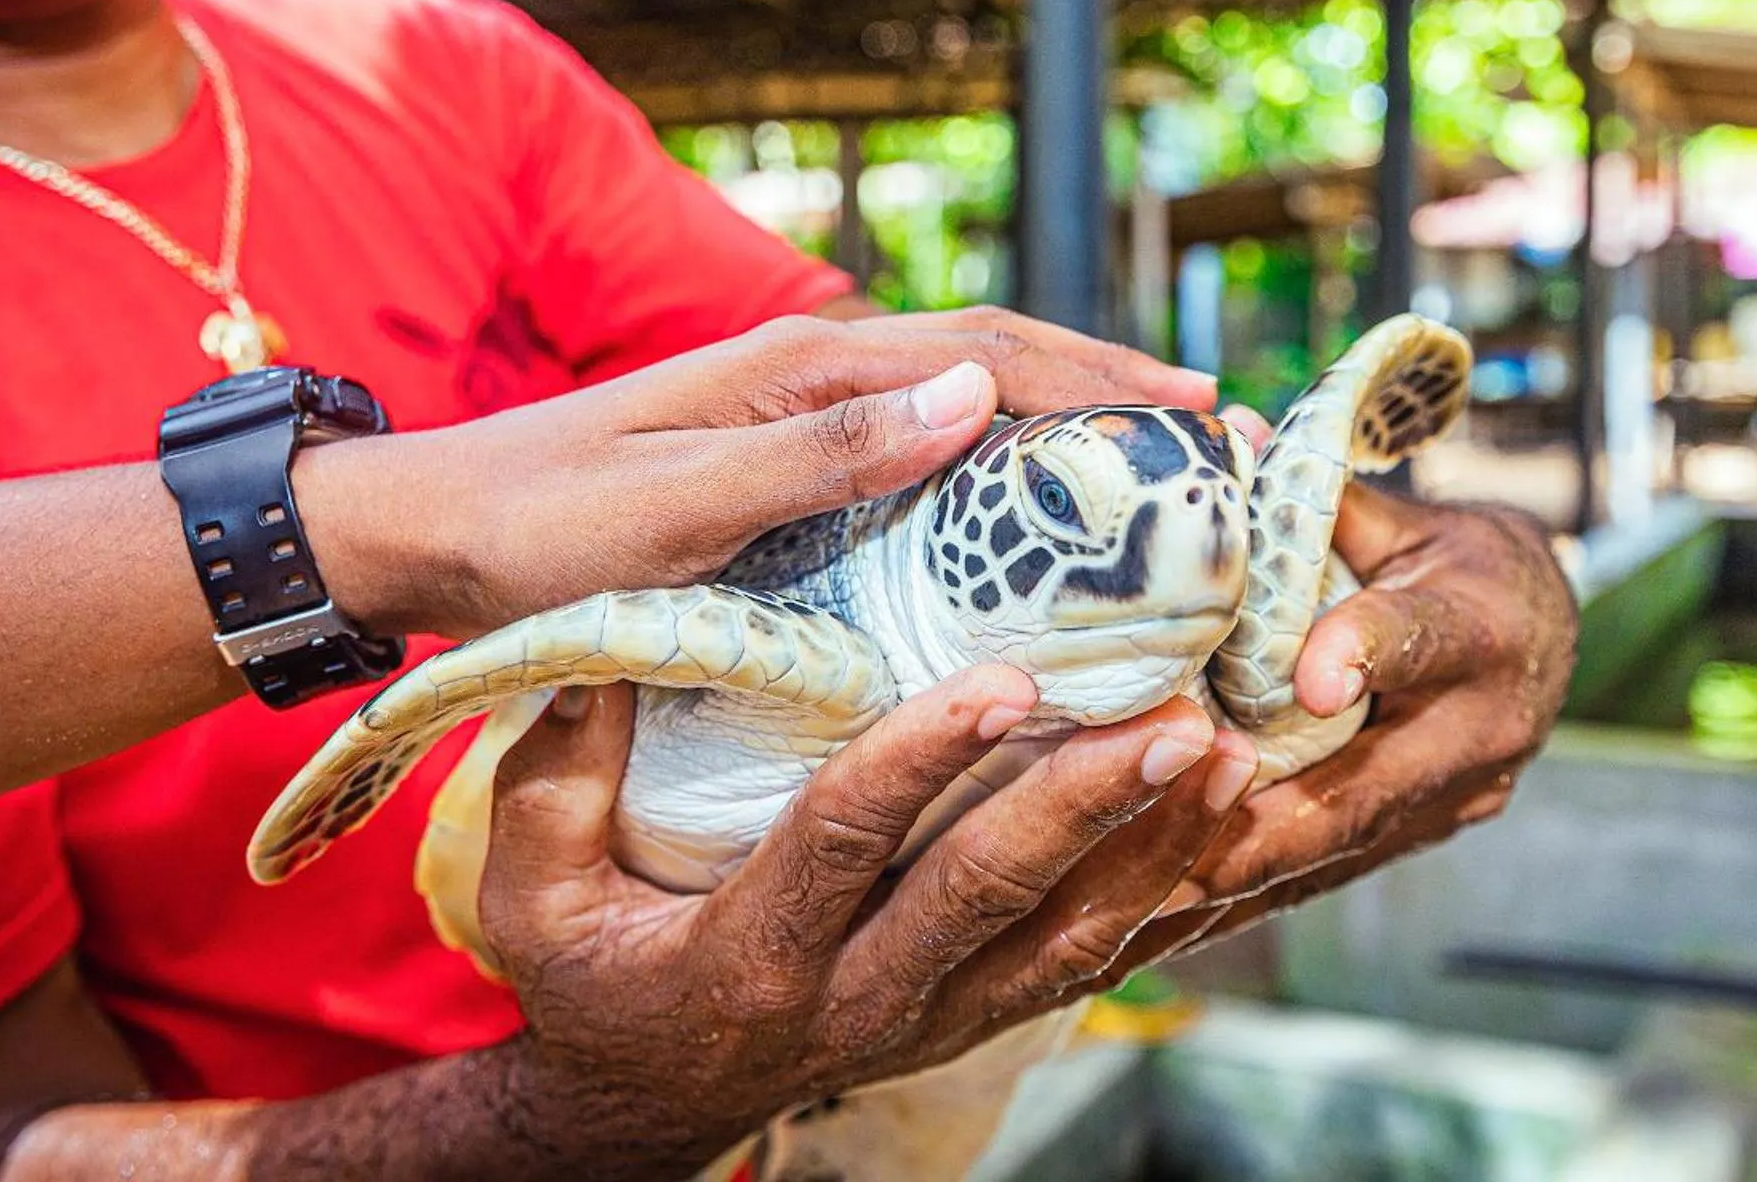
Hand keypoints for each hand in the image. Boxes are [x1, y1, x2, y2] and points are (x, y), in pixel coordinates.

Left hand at [310, 309, 1214, 640]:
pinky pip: (912, 443)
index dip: (1104, 381)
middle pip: (992, 359)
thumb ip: (817, 454)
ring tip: (1151, 469)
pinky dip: (989, 459)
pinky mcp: (774, 451)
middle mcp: (807, 367)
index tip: (1205, 419)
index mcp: (799, 364)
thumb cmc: (533, 532)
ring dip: (1058, 422)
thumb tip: (971, 393)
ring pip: (958, 396)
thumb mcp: (672, 508)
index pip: (989, 352)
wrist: (420, 532)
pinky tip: (1019, 507)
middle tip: (1214, 442)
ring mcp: (791, 406)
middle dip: (1107, 390)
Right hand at [472, 665, 1257, 1181]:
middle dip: (1084, 807)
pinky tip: (1219, 820)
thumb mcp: (532, 894)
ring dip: (1150, 849)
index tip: (997, 679)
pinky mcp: (976, 1014)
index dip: (921, 762)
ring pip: (1063, 940)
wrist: (646, 1100)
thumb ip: (554, 782)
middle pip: (987, 897)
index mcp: (752, 954)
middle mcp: (859, 996)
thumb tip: (595, 657)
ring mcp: (931, 1015)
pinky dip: (1159, 893)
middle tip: (1171, 719)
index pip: (844, 844)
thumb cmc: (590, 972)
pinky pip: (1085, 963)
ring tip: (1225, 754)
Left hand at [1111, 416, 1577, 967]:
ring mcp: (1460, 796)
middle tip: (1164, 831)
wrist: (1535, 629)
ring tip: (1137, 889)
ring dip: (1237, 867)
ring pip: (1339, 844)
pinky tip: (1166, 902)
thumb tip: (1219, 433)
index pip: (1419, 636)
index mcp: (1480, 622)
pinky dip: (1252, 882)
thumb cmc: (1446, 556)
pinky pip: (1329, 868)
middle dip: (1262, 820)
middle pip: (1366, 784)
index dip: (1364, 653)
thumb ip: (1311, 496)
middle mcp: (1484, 724)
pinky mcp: (1424, 835)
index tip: (1307, 677)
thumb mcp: (1396, 514)